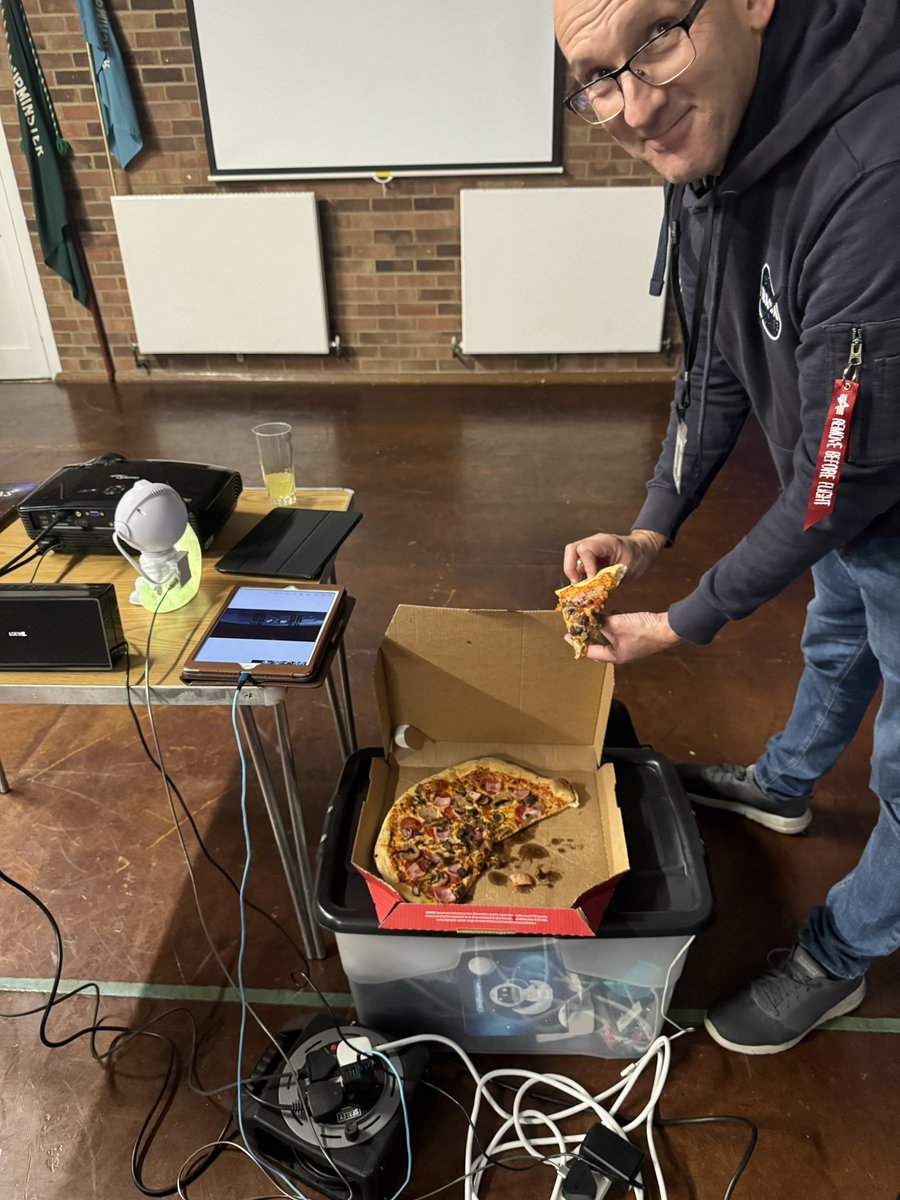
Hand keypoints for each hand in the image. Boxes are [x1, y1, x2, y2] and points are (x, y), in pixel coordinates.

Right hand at [563, 529, 665, 584]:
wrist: (643, 550)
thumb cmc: (639, 557)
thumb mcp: (626, 570)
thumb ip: (609, 579)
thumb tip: (594, 590)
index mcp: (606, 542)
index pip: (585, 550)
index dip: (586, 567)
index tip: (590, 581)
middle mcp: (595, 542)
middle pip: (572, 550)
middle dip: (570, 568)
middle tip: (577, 584)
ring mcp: (592, 548)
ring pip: (572, 557)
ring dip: (574, 572)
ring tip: (581, 586)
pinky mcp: (591, 556)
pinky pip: (579, 563)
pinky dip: (579, 574)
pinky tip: (586, 584)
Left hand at [567, 611, 681, 664]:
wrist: (668, 629)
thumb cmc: (642, 630)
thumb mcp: (617, 624)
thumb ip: (601, 622)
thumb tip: (590, 618)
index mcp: (615, 656)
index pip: (590, 652)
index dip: (578, 644)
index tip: (568, 636)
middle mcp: (622, 655)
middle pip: (600, 647)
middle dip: (590, 637)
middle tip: (581, 627)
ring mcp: (631, 648)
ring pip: (610, 639)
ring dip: (602, 629)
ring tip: (595, 617)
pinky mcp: (638, 640)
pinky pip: (620, 634)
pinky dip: (614, 625)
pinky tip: (614, 614)